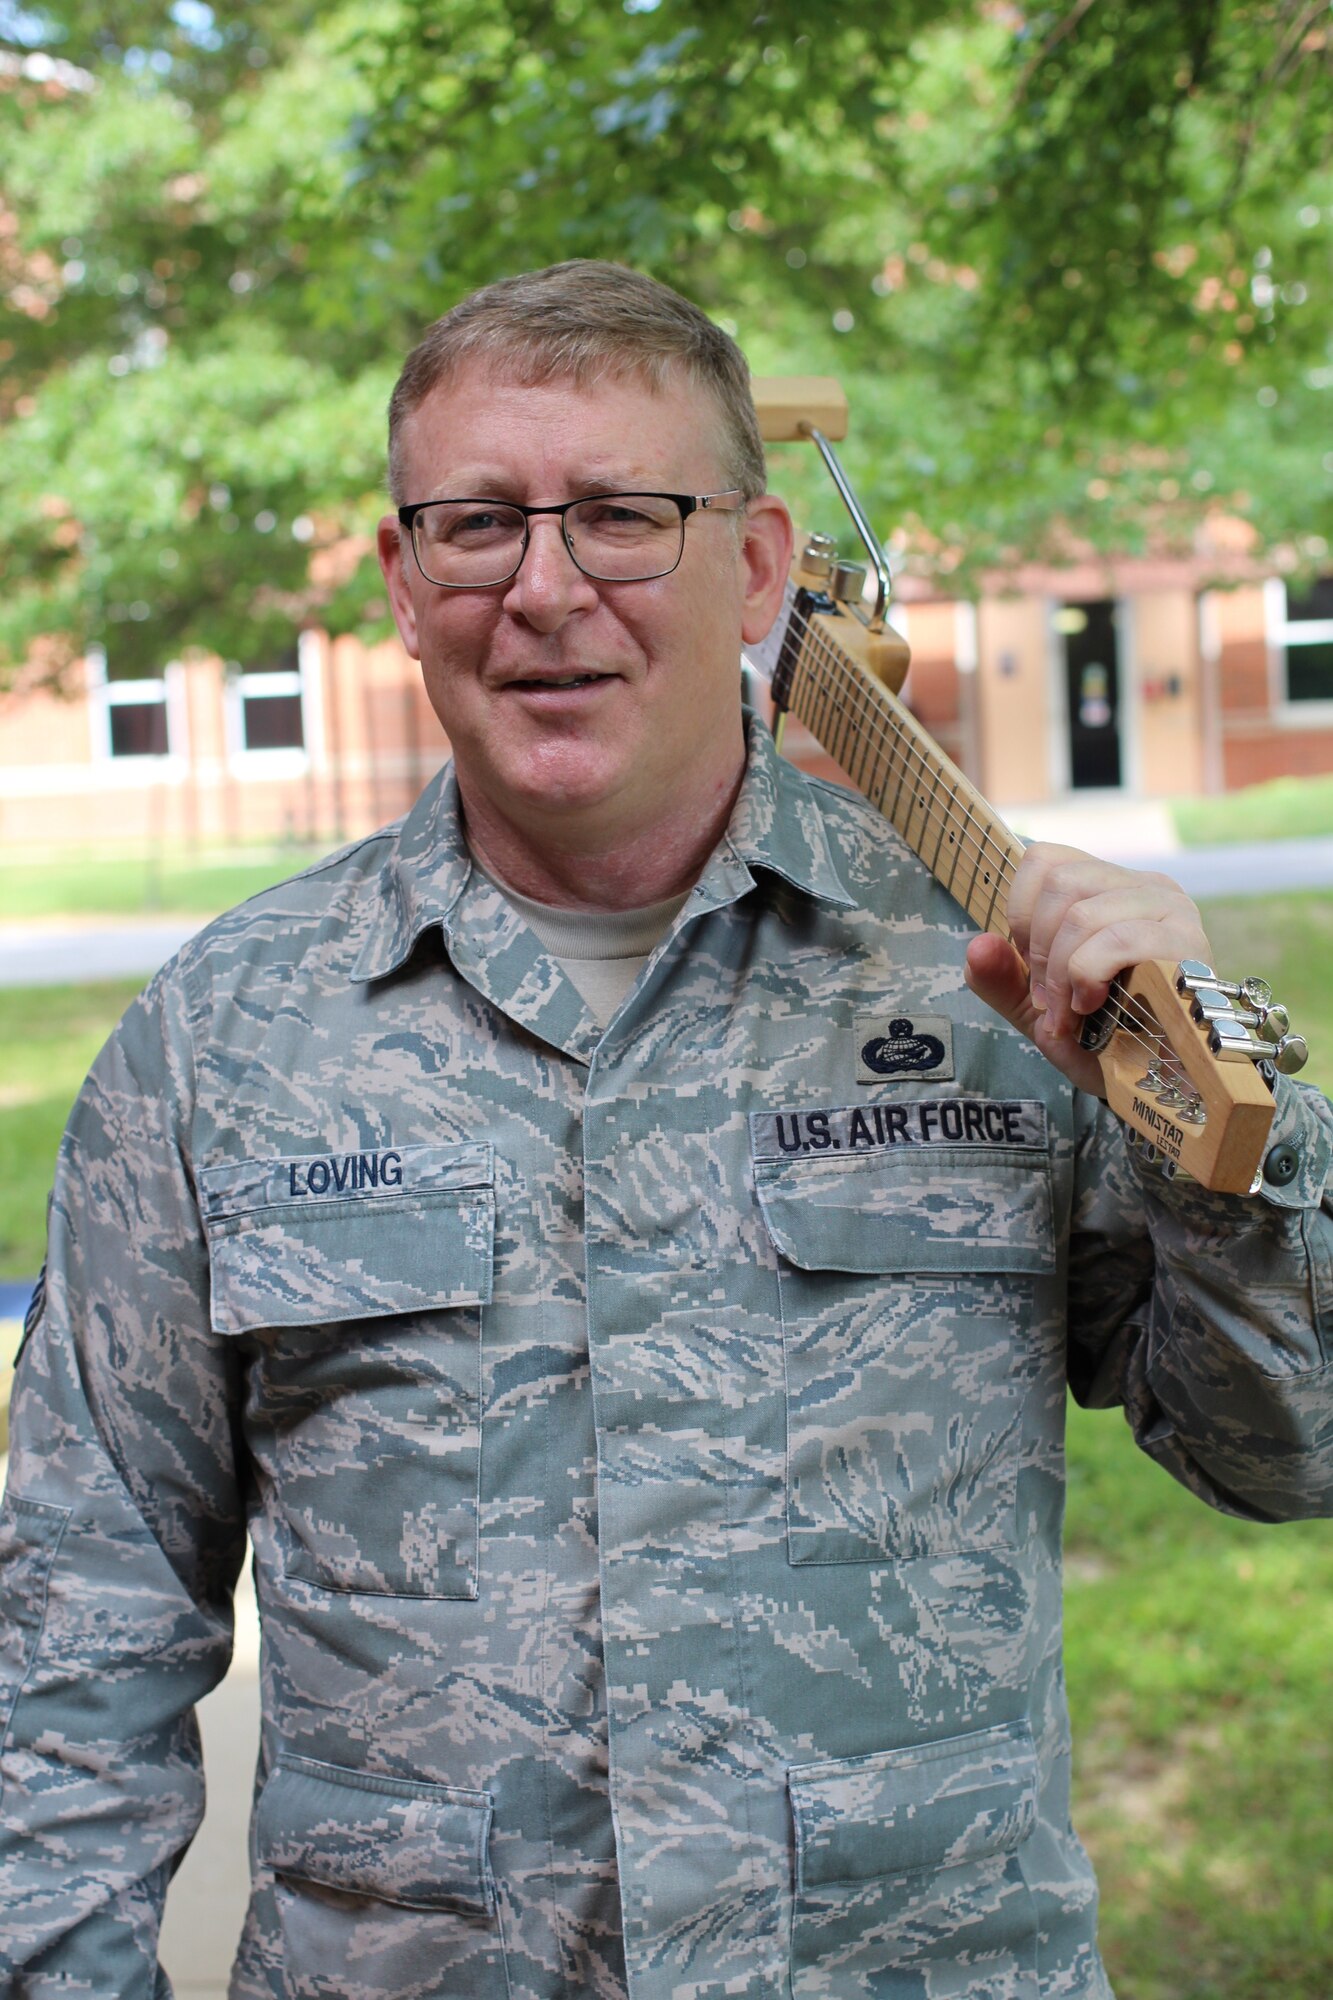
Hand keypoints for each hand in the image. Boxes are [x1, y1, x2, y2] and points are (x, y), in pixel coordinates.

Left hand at [963, 843, 1212, 1094]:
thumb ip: (1000, 978)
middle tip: (1051, 1002)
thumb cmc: (1108, 1042)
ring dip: (1061, 974)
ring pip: (1082, 913)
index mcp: (1110, 888)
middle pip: (1060, 882)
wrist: (1164, 1090)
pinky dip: (1088, 977)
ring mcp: (1171, 910)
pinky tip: (1094, 1005)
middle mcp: (1145, 887)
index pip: (1045, 859)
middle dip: (1039, 951)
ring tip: (1072, 1012)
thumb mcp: (1038, 1010)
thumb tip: (977, 946)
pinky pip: (1117, 939)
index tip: (1033, 968)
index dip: (1022, 914)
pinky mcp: (1188, 943)